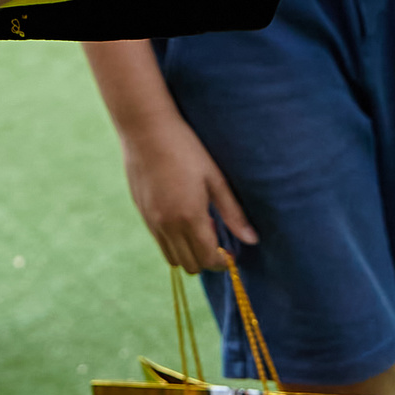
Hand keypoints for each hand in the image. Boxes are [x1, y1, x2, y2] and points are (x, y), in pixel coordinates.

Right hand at [119, 113, 258, 272]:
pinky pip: (159, 242)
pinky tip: (181, 217)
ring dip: (188, 253)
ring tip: (198, 228)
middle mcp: (167, 225)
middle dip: (206, 260)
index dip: (222, 261)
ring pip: (172, 258)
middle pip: (190, 265)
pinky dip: (173, 241)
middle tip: (217, 237)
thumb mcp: (214, 178)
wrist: (145, 129)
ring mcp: (151, 221)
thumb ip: (232, 212)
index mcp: (189, 217)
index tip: (231, 251)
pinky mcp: (142, 214)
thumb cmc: (185, 148)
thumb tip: (252, 240)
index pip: (208, 259)